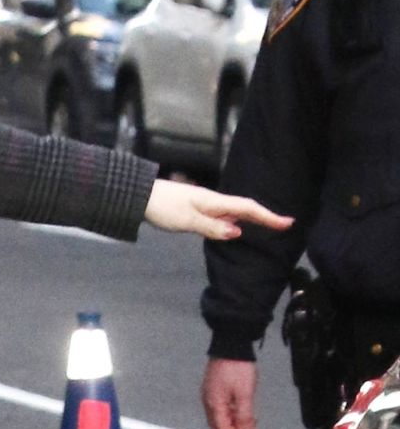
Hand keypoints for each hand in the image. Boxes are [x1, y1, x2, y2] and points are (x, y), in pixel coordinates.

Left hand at [143, 178, 292, 241]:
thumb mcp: (187, 221)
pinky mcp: (196, 209)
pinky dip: (234, 221)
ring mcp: (205, 205)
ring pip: (233, 213)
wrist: (140, 196)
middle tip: (283, 225)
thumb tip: (237, 232)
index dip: (268, 216)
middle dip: (265, 217)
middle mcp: (213, 202)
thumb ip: (212, 227)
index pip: (247, 209)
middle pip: (245, 209)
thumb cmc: (162, 207)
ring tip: (268, 227)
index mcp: (214, 202)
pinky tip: (234, 228)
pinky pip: (222, 216)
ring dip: (251, 219)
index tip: (287, 222)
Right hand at [201, 358, 258, 428]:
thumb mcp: (245, 393)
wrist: (231, 344)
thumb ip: (245, 417)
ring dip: (236, 424)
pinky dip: (233, 414)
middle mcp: (209, 403)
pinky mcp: (214, 391)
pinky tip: (243, 410)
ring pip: (221, 420)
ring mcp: (210, 397)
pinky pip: (222, 410)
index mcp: (214, 405)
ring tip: (252, 419)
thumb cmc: (237, 366)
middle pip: (220, 428)